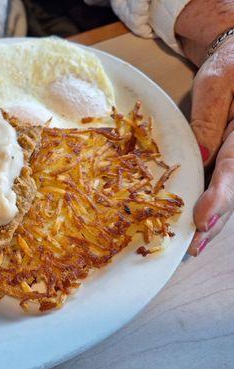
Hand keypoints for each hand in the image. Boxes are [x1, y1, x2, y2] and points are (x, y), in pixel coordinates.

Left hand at [175, 0, 233, 255]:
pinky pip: (223, 182)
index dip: (220, 198)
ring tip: (194, 247)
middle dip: (216, 220)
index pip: (233, 169)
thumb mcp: (217, 84)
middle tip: (194, 247)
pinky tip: (199, 224)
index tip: (203, 220)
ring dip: (214, 220)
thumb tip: (202, 157)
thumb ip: (209, 119)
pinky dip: (212, 205)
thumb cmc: (229, 64)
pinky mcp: (229, 157)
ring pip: (231, 190)